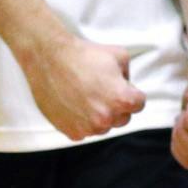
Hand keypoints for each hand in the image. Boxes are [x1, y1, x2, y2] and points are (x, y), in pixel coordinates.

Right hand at [22, 33, 147, 140]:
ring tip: (86, 96)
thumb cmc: (84, 55)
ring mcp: (87, 127)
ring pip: (103, 126)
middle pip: (123, 118)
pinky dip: (82, 121)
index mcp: (121, 100)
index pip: (139, 104)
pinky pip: (85, 131)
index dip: (132, 93)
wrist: (49, 59)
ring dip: (100, 116)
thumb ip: (129, 74)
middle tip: (102, 91)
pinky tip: (75, 104)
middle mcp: (105, 118)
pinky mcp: (71, 132)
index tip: (122, 86)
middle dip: (117, 106)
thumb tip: (127, 85)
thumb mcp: (119, 55)